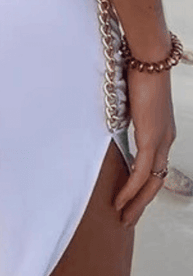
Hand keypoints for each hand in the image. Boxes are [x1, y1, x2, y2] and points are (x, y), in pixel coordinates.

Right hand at [114, 69, 176, 226]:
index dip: (143, 187)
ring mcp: (161, 139)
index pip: (155, 168)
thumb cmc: (137, 70)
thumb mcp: (128, 100)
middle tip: (127, 219)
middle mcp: (166, 138)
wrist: (148, 56)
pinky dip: (131, 188)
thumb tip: (109, 124)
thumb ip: (123, 117)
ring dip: (137, 202)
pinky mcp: (152, 136)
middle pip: (156, 181)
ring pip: (151, 182)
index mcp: (162, 130)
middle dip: (141, 203)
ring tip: (123, 217)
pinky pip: (142, 171)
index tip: (130, 200)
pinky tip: (120, 201)